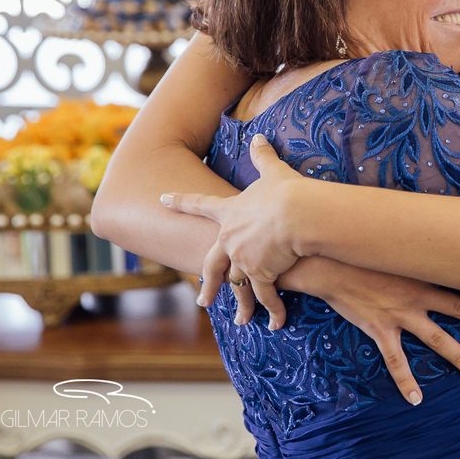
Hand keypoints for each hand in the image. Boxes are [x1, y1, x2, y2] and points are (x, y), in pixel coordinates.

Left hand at [163, 133, 300, 320]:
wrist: (297, 215)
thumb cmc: (286, 192)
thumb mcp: (273, 172)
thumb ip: (262, 156)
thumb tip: (258, 135)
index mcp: (229, 212)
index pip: (198, 205)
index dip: (180, 201)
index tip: (162, 200)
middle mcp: (229, 238)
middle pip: (212, 264)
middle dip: (209, 282)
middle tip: (203, 299)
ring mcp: (243, 258)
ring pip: (238, 286)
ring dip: (240, 305)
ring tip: (239, 320)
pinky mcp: (261, 273)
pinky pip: (266, 296)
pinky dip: (272, 310)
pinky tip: (274, 323)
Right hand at [282, 258, 459, 404]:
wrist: (326, 261)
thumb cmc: (359, 249)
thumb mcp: (391, 243)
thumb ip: (411, 245)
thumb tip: (428, 233)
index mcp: (422, 271)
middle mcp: (417, 294)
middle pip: (459, 308)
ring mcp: (399, 313)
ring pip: (436, 338)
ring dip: (458, 355)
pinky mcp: (379, 327)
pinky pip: (395, 359)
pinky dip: (406, 380)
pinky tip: (416, 399)